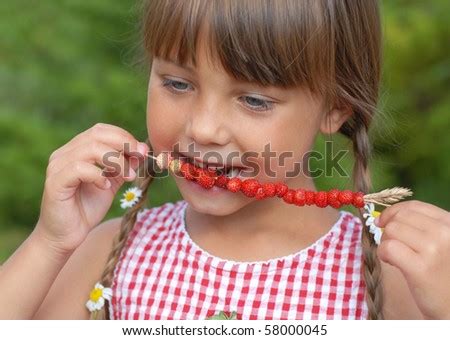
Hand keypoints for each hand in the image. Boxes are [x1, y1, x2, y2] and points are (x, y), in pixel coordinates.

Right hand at [36, 123, 147, 254]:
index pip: (101, 130)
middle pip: (97, 134)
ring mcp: (57, 166)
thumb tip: (141, 151)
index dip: (124, 137)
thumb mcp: (111, 183)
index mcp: (76, 150)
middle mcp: (64, 154)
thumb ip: (123, 167)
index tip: (143, 151)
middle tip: (141, 157)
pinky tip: (106, 186)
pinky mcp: (55, 182)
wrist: (66, 235)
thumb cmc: (87, 208)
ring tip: (128, 177)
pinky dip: (98, 175)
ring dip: (116, 161)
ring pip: (91, 149)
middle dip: (124, 144)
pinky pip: (79, 168)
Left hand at [376, 200, 449, 318]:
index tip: (383, 221)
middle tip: (390, 243)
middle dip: (388, 228)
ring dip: (386, 242)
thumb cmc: (446, 276)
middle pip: (400, 217)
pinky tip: (390, 262)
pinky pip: (388, 248)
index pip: (414, 206)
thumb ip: (425, 227)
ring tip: (395, 256)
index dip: (393, 211)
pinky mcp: (421, 268)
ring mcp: (434, 249)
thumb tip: (391, 215)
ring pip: (392, 231)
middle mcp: (445, 233)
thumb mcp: (444, 243)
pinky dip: (383, 253)